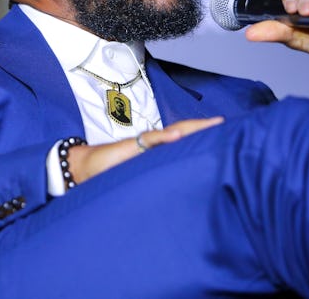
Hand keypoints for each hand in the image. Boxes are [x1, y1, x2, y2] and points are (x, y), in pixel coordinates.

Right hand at [67, 116, 223, 183]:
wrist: (85, 167)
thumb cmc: (111, 172)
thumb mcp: (137, 176)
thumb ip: (155, 175)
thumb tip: (176, 186)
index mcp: (157, 151)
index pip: (183, 139)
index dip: (201, 135)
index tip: (223, 133)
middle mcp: (152, 144)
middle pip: (182, 131)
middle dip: (202, 127)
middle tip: (223, 123)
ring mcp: (141, 144)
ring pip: (170, 133)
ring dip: (190, 128)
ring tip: (210, 125)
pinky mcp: (129, 147)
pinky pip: (148, 140)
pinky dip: (163, 137)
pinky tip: (177, 135)